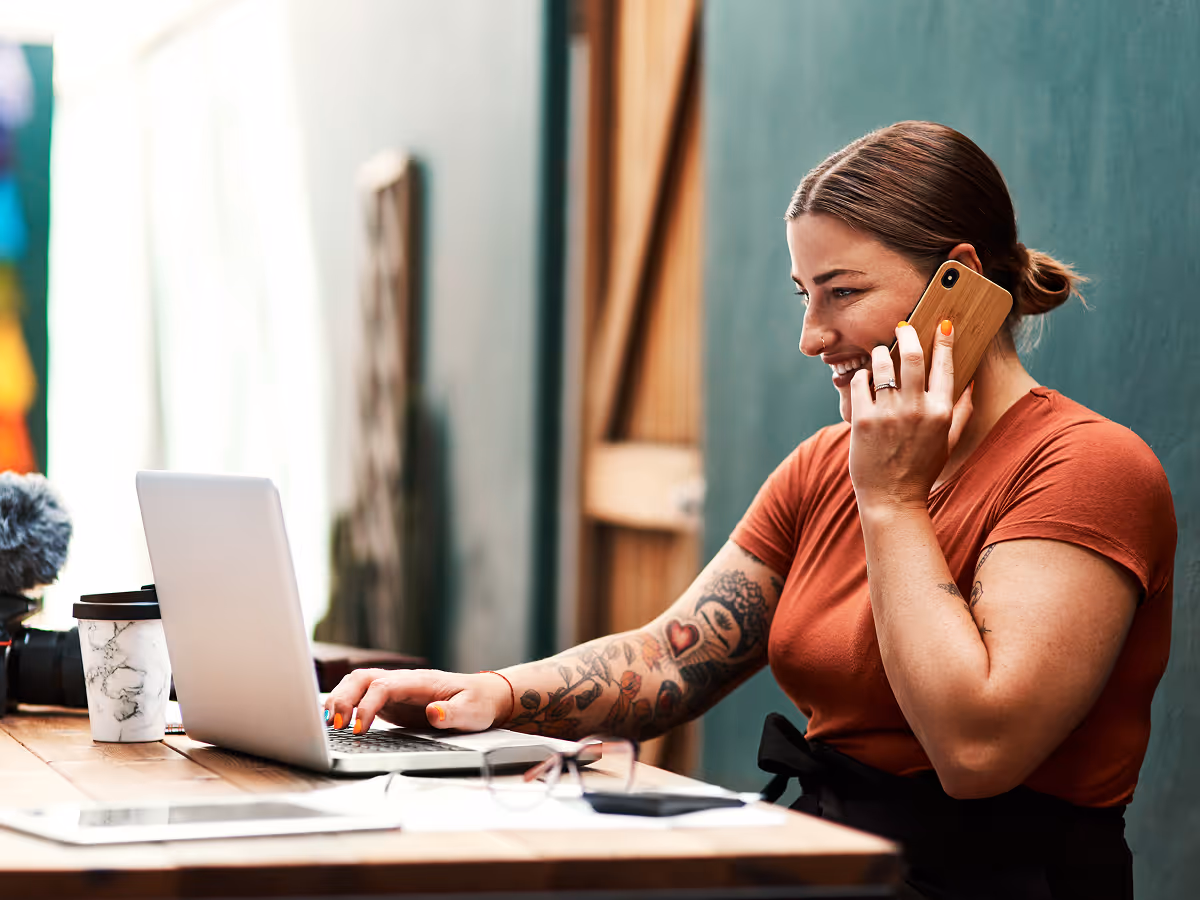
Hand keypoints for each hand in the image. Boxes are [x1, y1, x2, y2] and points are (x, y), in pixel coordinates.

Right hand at [324, 668, 512, 733]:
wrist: (482, 697)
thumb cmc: (477, 703)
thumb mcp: (472, 712)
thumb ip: (452, 713)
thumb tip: (433, 712)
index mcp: (419, 681)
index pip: (384, 686)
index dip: (367, 706)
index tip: (358, 728)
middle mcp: (402, 681)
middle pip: (363, 678)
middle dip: (344, 699)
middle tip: (335, 726)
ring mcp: (394, 689)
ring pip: (357, 682)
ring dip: (339, 699)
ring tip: (329, 724)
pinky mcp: (390, 700)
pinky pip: (361, 695)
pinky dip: (344, 703)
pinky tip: (335, 720)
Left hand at [848, 320, 973, 510]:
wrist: (892, 499)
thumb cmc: (922, 470)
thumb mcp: (949, 442)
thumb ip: (961, 411)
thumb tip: (970, 383)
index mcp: (940, 412)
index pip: (946, 364)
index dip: (944, 339)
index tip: (941, 324)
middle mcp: (916, 409)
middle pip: (912, 355)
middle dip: (907, 333)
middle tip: (902, 326)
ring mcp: (888, 414)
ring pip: (882, 364)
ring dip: (880, 353)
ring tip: (879, 354)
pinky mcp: (863, 420)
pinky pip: (860, 383)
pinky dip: (861, 376)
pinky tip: (864, 379)